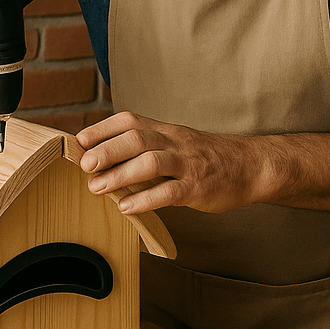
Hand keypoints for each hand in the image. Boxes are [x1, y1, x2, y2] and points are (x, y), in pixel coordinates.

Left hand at [75, 112, 265, 215]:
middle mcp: (174, 141)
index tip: (79, 140)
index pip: (129, 120)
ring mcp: (188, 164)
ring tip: (97, 188)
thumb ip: (146, 149)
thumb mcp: (175, 143)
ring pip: (151, 162)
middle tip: (84, 166)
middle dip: (107, 150)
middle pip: (136, 138)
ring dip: (120, 174)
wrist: (250, 166)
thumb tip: (103, 161)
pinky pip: (169, 192)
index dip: (102, 128)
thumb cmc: (204, 158)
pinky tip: (126, 207)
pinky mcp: (198, 187)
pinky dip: (144, 199)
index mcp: (165, 130)